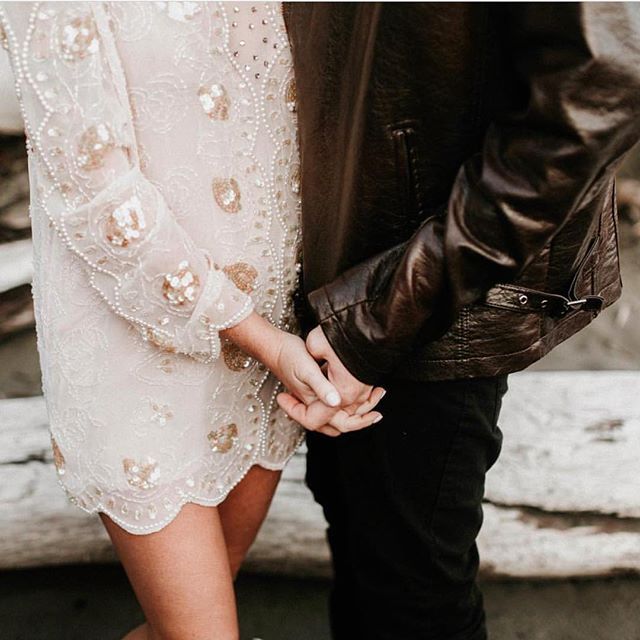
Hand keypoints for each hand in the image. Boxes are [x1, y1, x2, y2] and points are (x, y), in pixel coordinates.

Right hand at [222, 313, 381, 435]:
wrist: (275, 346)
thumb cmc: (289, 356)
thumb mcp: (307, 370)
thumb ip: (321, 387)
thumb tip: (338, 402)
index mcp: (311, 406)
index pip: (337, 424)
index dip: (358, 422)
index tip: (374, 414)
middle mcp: (313, 407)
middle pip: (340, 424)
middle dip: (361, 419)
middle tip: (378, 410)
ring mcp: (314, 401)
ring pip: (338, 416)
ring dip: (357, 411)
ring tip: (373, 397)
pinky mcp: (317, 392)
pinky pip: (335, 404)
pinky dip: (350, 401)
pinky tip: (360, 389)